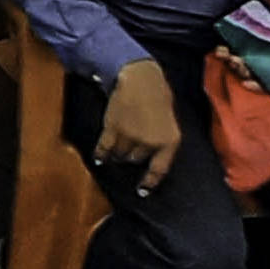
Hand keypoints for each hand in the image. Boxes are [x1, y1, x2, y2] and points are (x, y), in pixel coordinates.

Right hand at [93, 59, 183, 194]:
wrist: (140, 77)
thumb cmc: (158, 94)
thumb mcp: (169, 119)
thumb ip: (161, 138)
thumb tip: (149, 153)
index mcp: (170, 141)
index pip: (158, 169)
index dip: (149, 182)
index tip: (142, 191)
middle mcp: (150, 142)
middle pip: (136, 159)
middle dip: (132, 155)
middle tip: (129, 148)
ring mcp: (131, 137)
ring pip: (120, 154)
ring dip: (117, 152)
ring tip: (116, 148)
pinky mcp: (113, 129)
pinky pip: (105, 147)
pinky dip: (101, 154)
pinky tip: (99, 158)